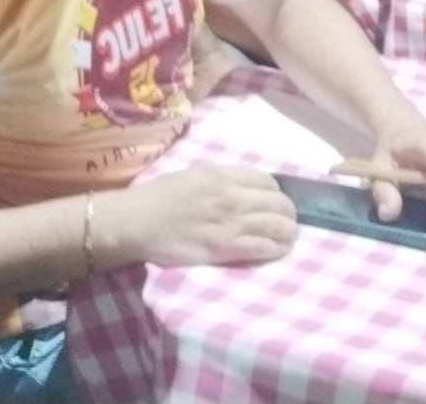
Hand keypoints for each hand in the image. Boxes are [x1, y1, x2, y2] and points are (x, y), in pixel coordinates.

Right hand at [116, 164, 295, 266]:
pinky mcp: (226, 248)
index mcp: (222, 175)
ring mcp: (230, 223)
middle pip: (280, 204)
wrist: (137, 222)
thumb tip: (248, 187)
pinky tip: (277, 249)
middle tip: (285, 220)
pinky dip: (276, 249)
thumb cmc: (161, 196)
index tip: (272, 201)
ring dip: (288, 232)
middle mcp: (231, 196)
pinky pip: (263, 248)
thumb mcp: (194, 174)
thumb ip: (223, 179)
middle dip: (288, 212)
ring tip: (287, 236)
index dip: (275, 192)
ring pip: (278, 226)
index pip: (268, 181)